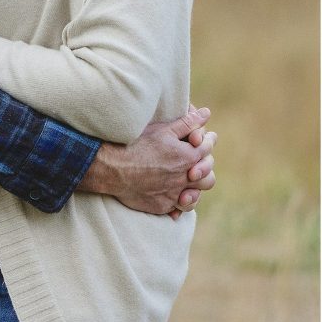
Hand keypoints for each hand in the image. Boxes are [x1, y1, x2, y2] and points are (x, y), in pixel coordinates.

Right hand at [79, 105, 216, 217]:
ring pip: (195, 197)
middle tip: (198, 162)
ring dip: (195, 189)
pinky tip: (172, 195)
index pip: (207, 149)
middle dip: (205, 168)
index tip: (205, 137)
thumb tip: (206, 112)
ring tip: (187, 181)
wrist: (113, 168)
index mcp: (187, 157)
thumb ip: (188, 122)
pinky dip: (178, 203)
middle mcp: (184, 178)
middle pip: (208, 178)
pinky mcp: (162, 206)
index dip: (208, 141)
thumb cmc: (137, 144)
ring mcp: (174, 195)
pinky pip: (178, 209)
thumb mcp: (163, 129)